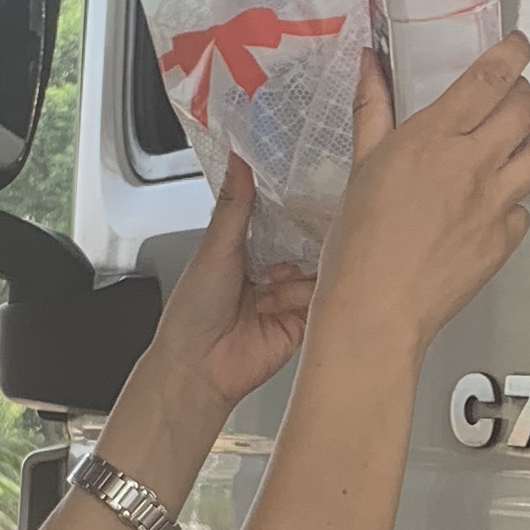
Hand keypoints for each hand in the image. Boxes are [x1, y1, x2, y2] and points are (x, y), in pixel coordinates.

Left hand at [150, 157, 315, 417]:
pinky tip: (333, 275)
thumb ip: (235, 206)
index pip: (278, 219)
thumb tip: (237, 161)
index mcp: (246, 252)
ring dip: (322, 259)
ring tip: (330, 243)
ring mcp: (289, 298)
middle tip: (337, 203)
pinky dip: (329, 288)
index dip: (294, 202)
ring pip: (319, 268)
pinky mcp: (305, 323)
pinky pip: (325, 300)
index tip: (314, 175)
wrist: (198, 368)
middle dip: (316, 230)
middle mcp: (271, 274)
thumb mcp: (215, 249)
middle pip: (304, 243)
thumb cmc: (192, 313)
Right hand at [313, 37, 529, 355]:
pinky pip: (524, 209)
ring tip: (503, 153)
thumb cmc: (358, 247)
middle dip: (522, 96)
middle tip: (508, 98)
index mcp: (432, 140)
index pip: (490, 79)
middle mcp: (471, 166)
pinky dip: (511, 202)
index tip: (517, 45)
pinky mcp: (504, 241)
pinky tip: (483, 209)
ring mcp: (494, 205)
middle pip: (526, 110)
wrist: (376, 312)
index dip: (512, 54)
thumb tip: (369, 67)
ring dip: (526, 147)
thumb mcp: (360, 168)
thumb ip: (372, 111)